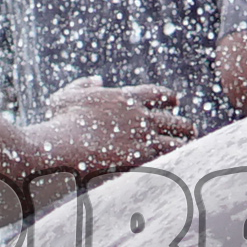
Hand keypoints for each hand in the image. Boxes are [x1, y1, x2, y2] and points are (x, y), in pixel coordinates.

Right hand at [35, 81, 202, 176]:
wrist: (58, 150)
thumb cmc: (58, 124)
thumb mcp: (66, 96)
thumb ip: (84, 85)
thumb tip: (98, 80)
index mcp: (126, 98)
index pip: (161, 94)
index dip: (170, 99)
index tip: (175, 104)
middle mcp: (140, 117)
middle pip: (176, 120)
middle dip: (184, 126)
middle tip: (189, 131)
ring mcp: (142, 140)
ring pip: (178, 143)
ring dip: (182, 146)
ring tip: (186, 152)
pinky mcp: (141, 162)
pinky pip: (167, 162)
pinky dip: (174, 163)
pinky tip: (176, 166)